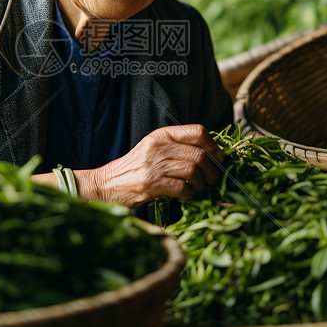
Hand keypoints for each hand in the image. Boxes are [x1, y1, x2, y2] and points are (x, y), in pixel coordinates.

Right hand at [87, 124, 223, 207]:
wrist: (107, 184)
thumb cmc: (134, 168)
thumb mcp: (153, 149)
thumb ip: (176, 147)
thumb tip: (211, 155)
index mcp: (161, 135)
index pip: (198, 131)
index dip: (214, 145)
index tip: (219, 158)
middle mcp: (159, 146)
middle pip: (200, 154)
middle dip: (212, 171)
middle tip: (211, 180)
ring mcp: (154, 164)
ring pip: (194, 171)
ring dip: (201, 184)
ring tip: (197, 188)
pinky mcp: (152, 183)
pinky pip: (183, 188)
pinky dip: (190, 194)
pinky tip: (186, 195)